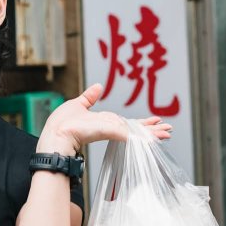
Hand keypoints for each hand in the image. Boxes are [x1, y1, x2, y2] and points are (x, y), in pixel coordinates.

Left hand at [36, 83, 171, 154]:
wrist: (56, 135)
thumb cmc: (62, 123)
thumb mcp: (78, 105)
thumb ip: (90, 97)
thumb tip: (98, 86)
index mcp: (105, 122)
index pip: (128, 123)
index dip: (142, 123)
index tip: (155, 121)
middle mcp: (111, 127)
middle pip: (136, 129)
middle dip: (152, 130)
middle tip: (168, 131)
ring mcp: (112, 131)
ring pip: (137, 133)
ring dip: (153, 133)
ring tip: (168, 134)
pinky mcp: (111, 132)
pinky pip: (132, 135)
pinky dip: (145, 137)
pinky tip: (156, 139)